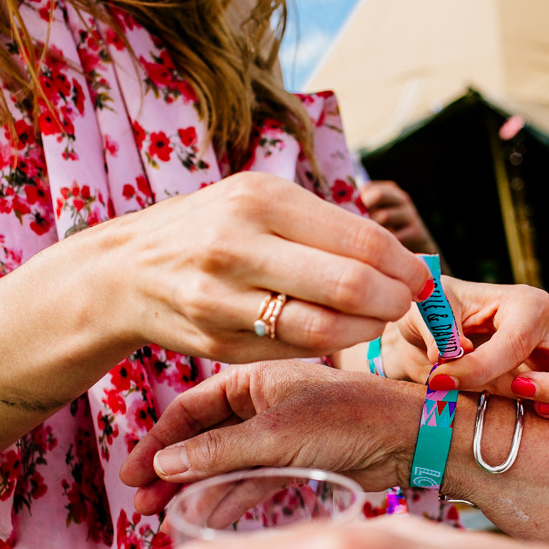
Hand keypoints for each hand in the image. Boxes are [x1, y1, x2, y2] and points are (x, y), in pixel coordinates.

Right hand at [101, 172, 431, 363]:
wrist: (127, 271)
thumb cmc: (213, 229)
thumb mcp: (260, 201)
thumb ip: (324, 227)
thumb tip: (400, 259)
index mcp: (259, 199)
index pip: (359, 239)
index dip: (403, 264)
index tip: (421, 275)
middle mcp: (238, 246)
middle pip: (348, 286)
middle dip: (393, 299)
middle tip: (407, 301)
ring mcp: (224, 299)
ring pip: (325, 327)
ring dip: (368, 327)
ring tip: (379, 317)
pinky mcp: (219, 342)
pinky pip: (295, 349)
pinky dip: (331, 342)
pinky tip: (341, 330)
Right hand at [118, 360, 419, 514]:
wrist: (411, 440)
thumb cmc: (351, 419)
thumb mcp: (278, 434)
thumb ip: (220, 451)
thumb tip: (162, 465)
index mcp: (256, 379)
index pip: (192, 408)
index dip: (157, 438)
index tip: (129, 471)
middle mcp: (263, 404)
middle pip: (202, 438)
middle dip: (169, 469)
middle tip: (137, 503)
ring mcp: (279, 435)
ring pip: (224, 464)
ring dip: (193, 489)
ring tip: (158, 518)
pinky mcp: (296, 462)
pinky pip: (250, 481)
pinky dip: (227, 498)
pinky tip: (202, 519)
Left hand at [380, 278, 548, 418]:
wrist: (418, 347)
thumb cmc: (423, 321)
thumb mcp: (418, 312)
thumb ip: (435, 327)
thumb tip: (455, 354)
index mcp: (522, 304)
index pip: (520, 339)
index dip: (482, 366)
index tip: (441, 378)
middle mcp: (548, 336)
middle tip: (514, 393)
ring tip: (530, 414)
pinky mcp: (547, 397)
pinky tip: (524, 424)